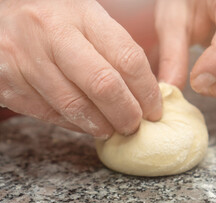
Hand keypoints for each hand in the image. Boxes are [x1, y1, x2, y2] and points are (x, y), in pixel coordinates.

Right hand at [0, 0, 161, 137]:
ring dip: (101, 125)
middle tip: (134, 126)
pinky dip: (75, 125)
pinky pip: (49, 114)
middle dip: (126, 114)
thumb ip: (113, 50)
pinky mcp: (7, 82)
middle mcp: (51, 33)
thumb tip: (143, 92)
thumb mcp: (86, 19)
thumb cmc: (52, 17)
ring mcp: (25, 58)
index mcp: (81, 13)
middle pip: (103, 86)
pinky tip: (87, 124)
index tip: (154, 109)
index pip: (128, 58)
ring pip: (75, 106)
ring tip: (112, 129)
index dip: (147, 91)